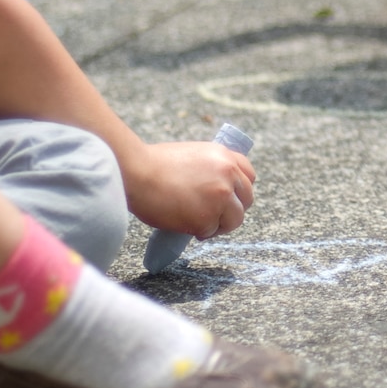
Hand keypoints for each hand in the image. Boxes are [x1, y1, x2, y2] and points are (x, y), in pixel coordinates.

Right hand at [123, 140, 255, 237]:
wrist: (136, 172)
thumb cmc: (154, 164)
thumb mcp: (193, 155)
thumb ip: (211, 168)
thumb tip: (218, 186)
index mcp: (225, 156)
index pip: (250, 175)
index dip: (240, 189)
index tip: (231, 197)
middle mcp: (228, 175)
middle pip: (247, 199)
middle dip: (232, 209)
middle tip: (214, 215)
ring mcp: (220, 197)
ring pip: (235, 220)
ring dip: (219, 225)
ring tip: (199, 222)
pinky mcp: (206, 218)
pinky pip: (210, 231)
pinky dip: (199, 232)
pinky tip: (184, 224)